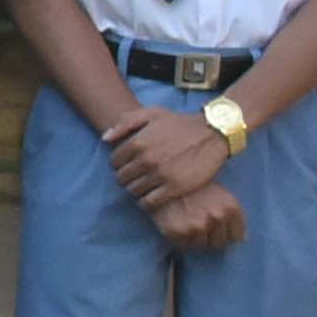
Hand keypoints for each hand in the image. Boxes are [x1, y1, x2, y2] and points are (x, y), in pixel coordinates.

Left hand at [105, 101, 228, 208]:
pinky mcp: (174, 188)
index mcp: (138, 142)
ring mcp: (160, 175)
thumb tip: (105, 139)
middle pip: (122, 178)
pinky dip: (147, 202)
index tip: (130, 165)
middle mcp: (146, 160)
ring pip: (133, 191)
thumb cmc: (180, 123)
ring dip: (136, 190)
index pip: (114, 162)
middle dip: (127, 178)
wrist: (212, 133)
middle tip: (137, 177)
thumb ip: (126, 123)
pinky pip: (149, 202)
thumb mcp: (152, 114)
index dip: (120, 164)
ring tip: (146, 186)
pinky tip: (153, 196)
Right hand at [158, 181, 247, 254]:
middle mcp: (216, 217)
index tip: (216, 226)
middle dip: (209, 236)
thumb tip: (243, 239)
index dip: (226, 232)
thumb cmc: (192, 184)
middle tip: (197, 221)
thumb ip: (231, 213)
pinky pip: (183, 247)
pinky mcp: (177, 232)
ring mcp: (196, 226)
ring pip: (200, 246)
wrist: (160, 175)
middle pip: (218, 243)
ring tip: (186, 222)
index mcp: (230, 207)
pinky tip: (176, 224)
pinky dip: (178, 240)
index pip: (237, 236)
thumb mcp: (218, 192)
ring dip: (193, 238)